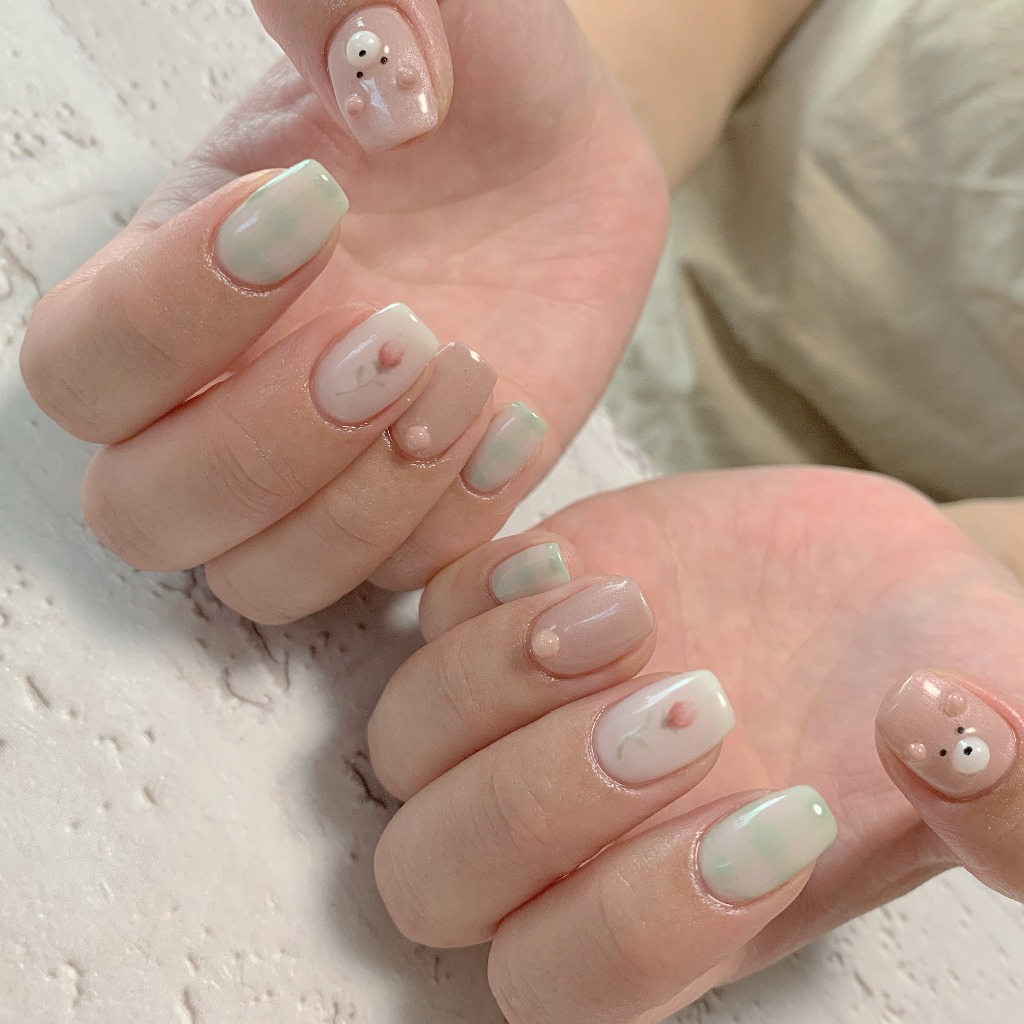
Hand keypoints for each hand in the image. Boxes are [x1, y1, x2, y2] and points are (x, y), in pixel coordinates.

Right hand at [20, 0, 666, 623]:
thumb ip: (351, 0)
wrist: (563, 165)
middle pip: (147, 513)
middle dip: (265, 445)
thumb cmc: (473, 86)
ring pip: (265, 581)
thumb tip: (380, 86)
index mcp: (180, 284)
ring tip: (469, 370)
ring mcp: (331, 476)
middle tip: (394, 331)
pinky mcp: (424, 514)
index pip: (82, 366)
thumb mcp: (421, 7)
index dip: (168, 317)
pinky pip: (405, 580)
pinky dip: (460, 520)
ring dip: (364, 504)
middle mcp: (233, 400)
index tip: (311, 206)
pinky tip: (519, 416)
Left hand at [366, 466, 1023, 1022]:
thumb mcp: (1010, 741)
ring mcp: (526, 707)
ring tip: (635, 613)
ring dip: (495, 682)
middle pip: (437, 876)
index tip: (779, 813)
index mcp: (674, 909)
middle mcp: (575, 826)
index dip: (639, 923)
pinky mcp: (519, 601)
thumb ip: (1007, 797)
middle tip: (695, 703)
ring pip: (407, 740)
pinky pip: (428, 607)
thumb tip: (930, 732)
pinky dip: (479, 588)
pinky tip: (578, 556)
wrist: (885, 580)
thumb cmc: (946, 681)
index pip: (567, 985)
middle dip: (543, 798)